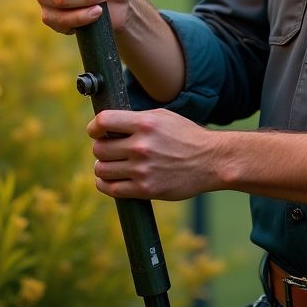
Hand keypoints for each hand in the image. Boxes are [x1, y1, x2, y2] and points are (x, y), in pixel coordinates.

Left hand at [88, 108, 221, 200]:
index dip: (94, 127)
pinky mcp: (146, 189)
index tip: (96, 131)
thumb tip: (108, 124)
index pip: (103, 121)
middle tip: (111, 150)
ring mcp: (142, 169)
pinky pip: (111, 188)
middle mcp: (141, 146)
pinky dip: (106, 184)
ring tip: (113, 164)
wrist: (212, 160)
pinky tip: (112, 179)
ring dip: (103, 167)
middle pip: (99, 149)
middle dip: (102, 148)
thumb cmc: (187, 136)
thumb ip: (136, 119)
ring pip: (101, 169)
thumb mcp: (163, 117)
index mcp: (145, 124)